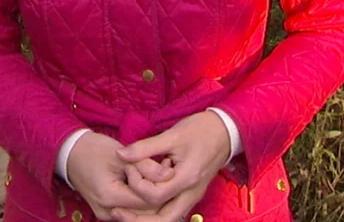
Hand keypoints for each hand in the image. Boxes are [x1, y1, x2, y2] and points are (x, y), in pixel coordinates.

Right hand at [66, 132, 173, 219]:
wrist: (70, 153)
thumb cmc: (93, 150)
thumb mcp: (122, 155)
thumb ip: (146, 166)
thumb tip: (170, 175)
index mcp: (110, 197)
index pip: (147, 200)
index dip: (161, 184)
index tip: (167, 165)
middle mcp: (107, 212)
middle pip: (145, 211)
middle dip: (159, 192)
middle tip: (166, 169)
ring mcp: (106, 214)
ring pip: (139, 212)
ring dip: (151, 195)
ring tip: (157, 173)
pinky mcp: (107, 212)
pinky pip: (130, 210)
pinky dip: (140, 198)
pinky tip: (146, 181)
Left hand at [111, 112, 230, 220]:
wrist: (226, 131)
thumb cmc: (201, 130)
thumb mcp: (172, 135)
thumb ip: (145, 147)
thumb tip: (121, 154)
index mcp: (187, 179)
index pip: (156, 196)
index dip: (137, 185)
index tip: (129, 169)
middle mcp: (191, 193)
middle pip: (163, 219)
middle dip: (139, 220)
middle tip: (116, 213)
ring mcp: (192, 196)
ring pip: (168, 218)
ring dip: (147, 219)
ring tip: (125, 213)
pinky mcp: (190, 193)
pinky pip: (172, 211)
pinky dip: (156, 213)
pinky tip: (141, 205)